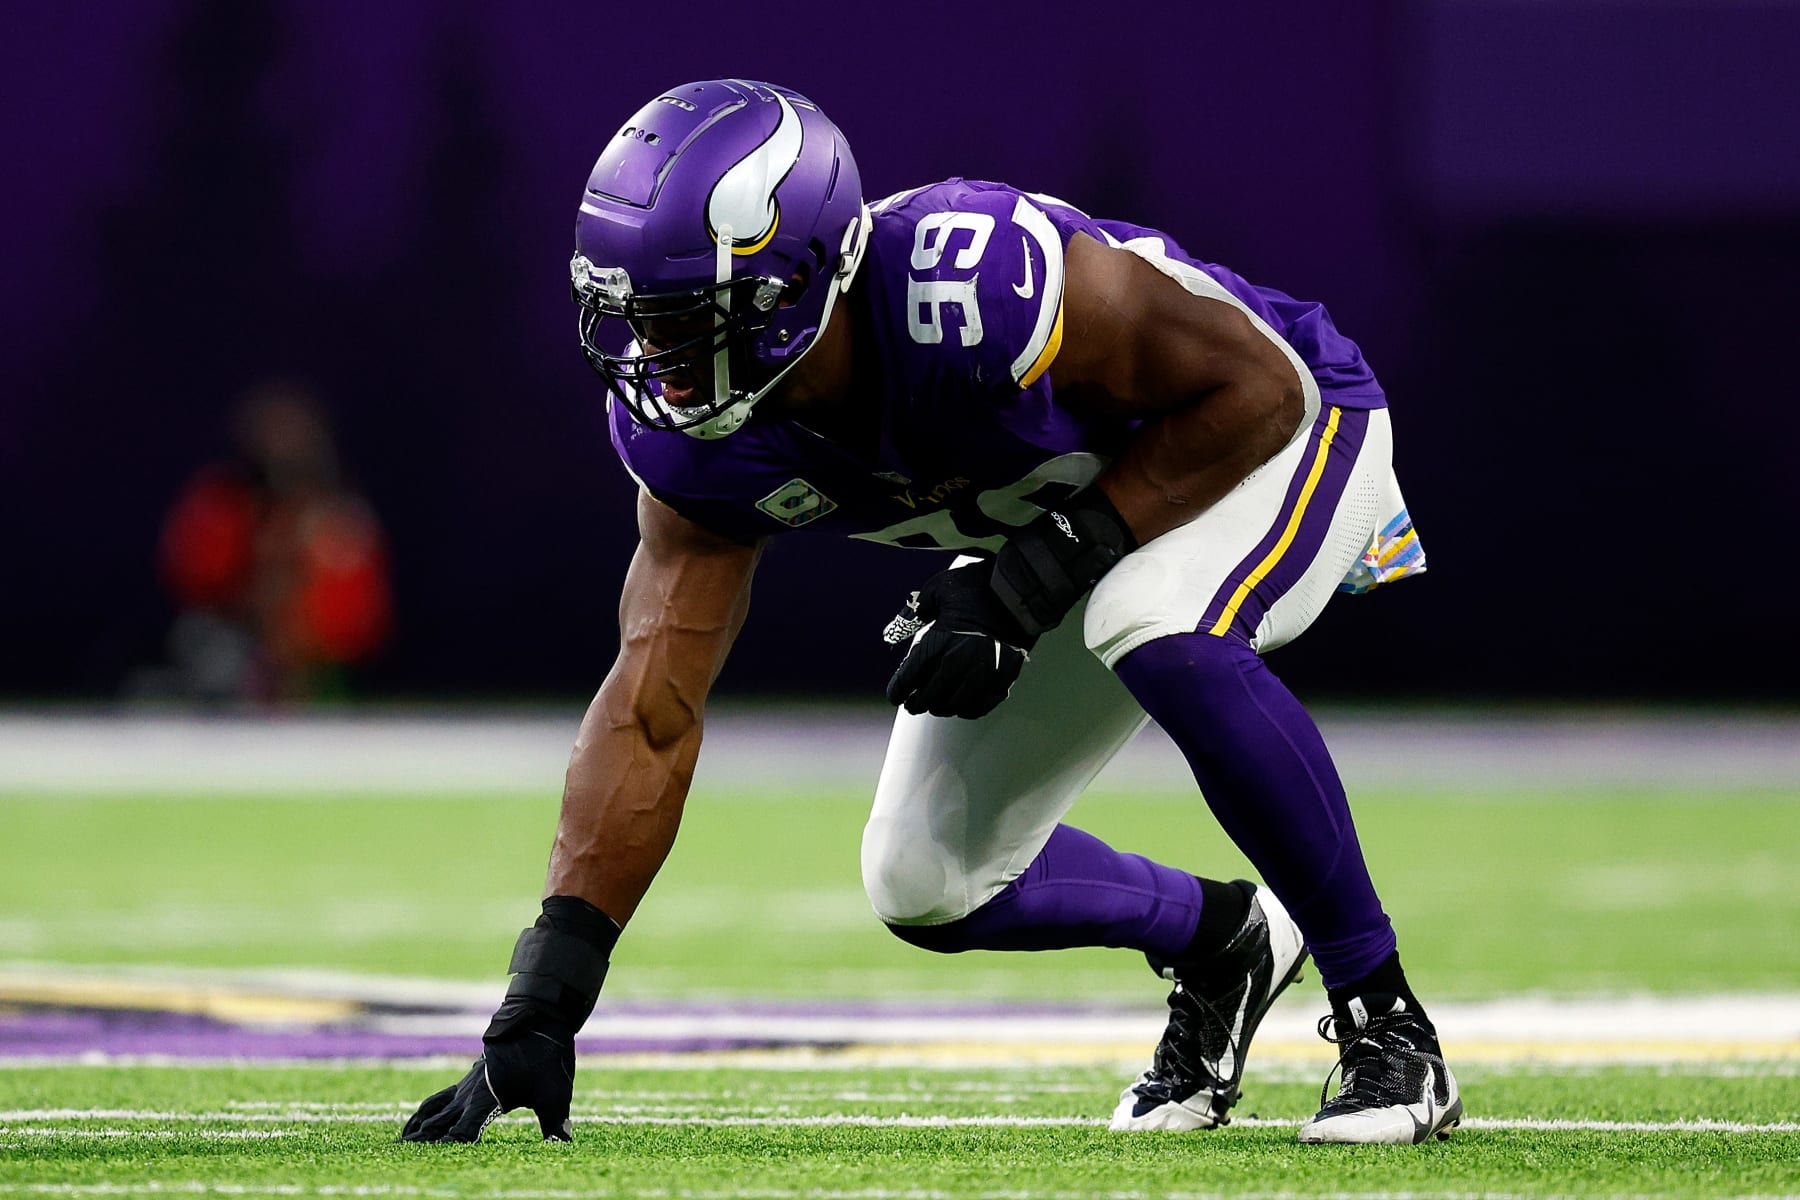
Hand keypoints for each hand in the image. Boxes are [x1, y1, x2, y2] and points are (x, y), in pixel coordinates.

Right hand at [399, 1028, 574, 1142]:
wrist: (539, 1018)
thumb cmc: (546, 1057)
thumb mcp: (555, 1093)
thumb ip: (555, 1123)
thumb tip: (563, 1143)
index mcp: (486, 1100)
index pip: (463, 1132)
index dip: (452, 1145)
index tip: (436, 1157)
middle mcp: (470, 1094)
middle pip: (438, 1123)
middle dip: (422, 1140)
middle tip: (401, 1153)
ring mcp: (467, 1084)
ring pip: (434, 1107)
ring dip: (418, 1124)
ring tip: (403, 1139)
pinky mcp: (471, 1077)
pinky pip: (442, 1096)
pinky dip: (429, 1108)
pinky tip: (426, 1114)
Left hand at [885, 560, 1034, 718]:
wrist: (1020, 591)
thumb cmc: (979, 587)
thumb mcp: (938, 589)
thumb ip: (917, 610)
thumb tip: (898, 629)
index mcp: (938, 642)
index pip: (909, 677)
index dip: (898, 690)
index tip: (895, 695)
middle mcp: (958, 663)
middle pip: (929, 697)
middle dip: (916, 703)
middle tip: (912, 704)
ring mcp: (981, 674)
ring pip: (953, 706)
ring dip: (941, 708)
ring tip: (937, 705)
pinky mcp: (1002, 679)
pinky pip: (979, 706)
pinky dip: (967, 710)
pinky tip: (962, 705)